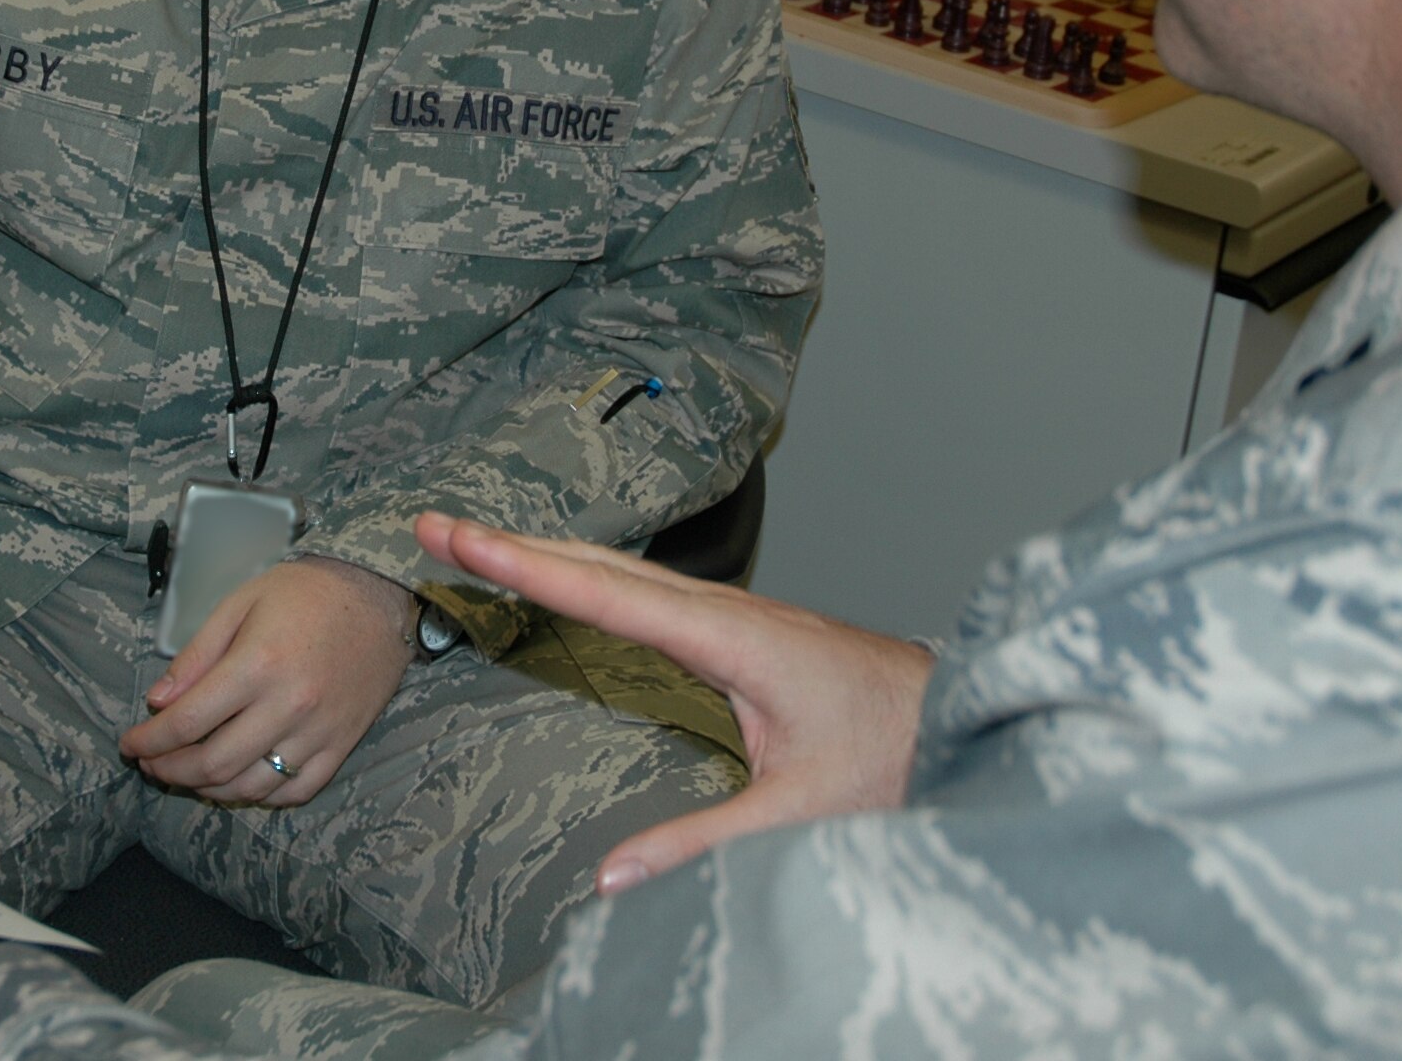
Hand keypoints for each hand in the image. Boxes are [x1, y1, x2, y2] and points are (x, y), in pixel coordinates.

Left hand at [120, 556, 414, 804]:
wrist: (380, 596)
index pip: (187, 722)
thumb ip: (198, 654)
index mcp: (259, 664)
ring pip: (249, 786)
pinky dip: (258, 795)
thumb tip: (158, 701)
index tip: (130, 742)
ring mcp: (319, 731)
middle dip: (169, 770)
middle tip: (151, 762)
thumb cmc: (307, 592)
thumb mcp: (242, 602)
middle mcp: (289, 705)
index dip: (149, 740)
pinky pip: (294, 791)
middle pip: (213, 764)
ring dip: (207, 788)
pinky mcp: (342, 745)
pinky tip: (240, 779)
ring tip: (188, 773)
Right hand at [415, 513, 933, 894]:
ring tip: (478, 540)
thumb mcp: (803, 811)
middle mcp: (728, 611)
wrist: (966, 716)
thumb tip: (608, 879)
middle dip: (515, 542)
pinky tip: (572, 583)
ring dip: (550, 553)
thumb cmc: (899, 754)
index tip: (461, 536)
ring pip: (624, 572)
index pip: (607, 595)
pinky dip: (591, 577)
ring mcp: (736, 615)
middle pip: (601, 566)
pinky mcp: (742, 632)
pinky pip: (648, 593)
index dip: (526, 566)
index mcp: (733, 637)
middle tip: (435, 522)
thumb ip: (706, 844)